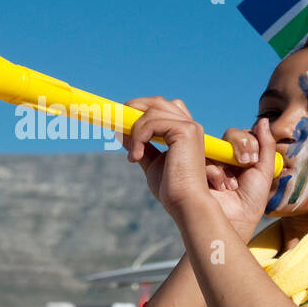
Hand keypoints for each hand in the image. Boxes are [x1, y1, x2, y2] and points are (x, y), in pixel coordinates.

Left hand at [121, 98, 277, 238]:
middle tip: (117, 125)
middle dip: (134, 108)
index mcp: (184, 132)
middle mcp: (190, 125)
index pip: (161, 108)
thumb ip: (139, 145)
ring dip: (135, 130)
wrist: (186, 204)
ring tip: (133, 155)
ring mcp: (190, 126)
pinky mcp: (185, 131)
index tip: (119, 121)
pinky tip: (136, 157)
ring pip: (152, 110)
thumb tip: (121, 131)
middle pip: (157, 102)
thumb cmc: (172, 189)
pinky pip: (152, 122)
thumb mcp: (151, 162)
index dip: (140, 109)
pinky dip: (138, 137)